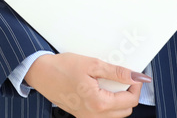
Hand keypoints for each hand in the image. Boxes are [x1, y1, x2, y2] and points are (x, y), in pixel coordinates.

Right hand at [25, 52, 148, 116]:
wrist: (40, 73)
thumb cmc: (61, 68)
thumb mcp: (92, 65)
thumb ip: (117, 72)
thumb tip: (136, 77)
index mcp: (98, 103)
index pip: (130, 101)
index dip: (136, 86)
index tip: (135, 75)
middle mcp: (94, 115)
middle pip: (125, 110)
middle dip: (128, 94)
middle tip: (123, 78)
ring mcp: (87, 117)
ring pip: (115, 114)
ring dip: (118, 100)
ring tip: (110, 82)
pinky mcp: (82, 115)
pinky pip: (103, 114)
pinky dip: (107, 103)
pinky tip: (100, 88)